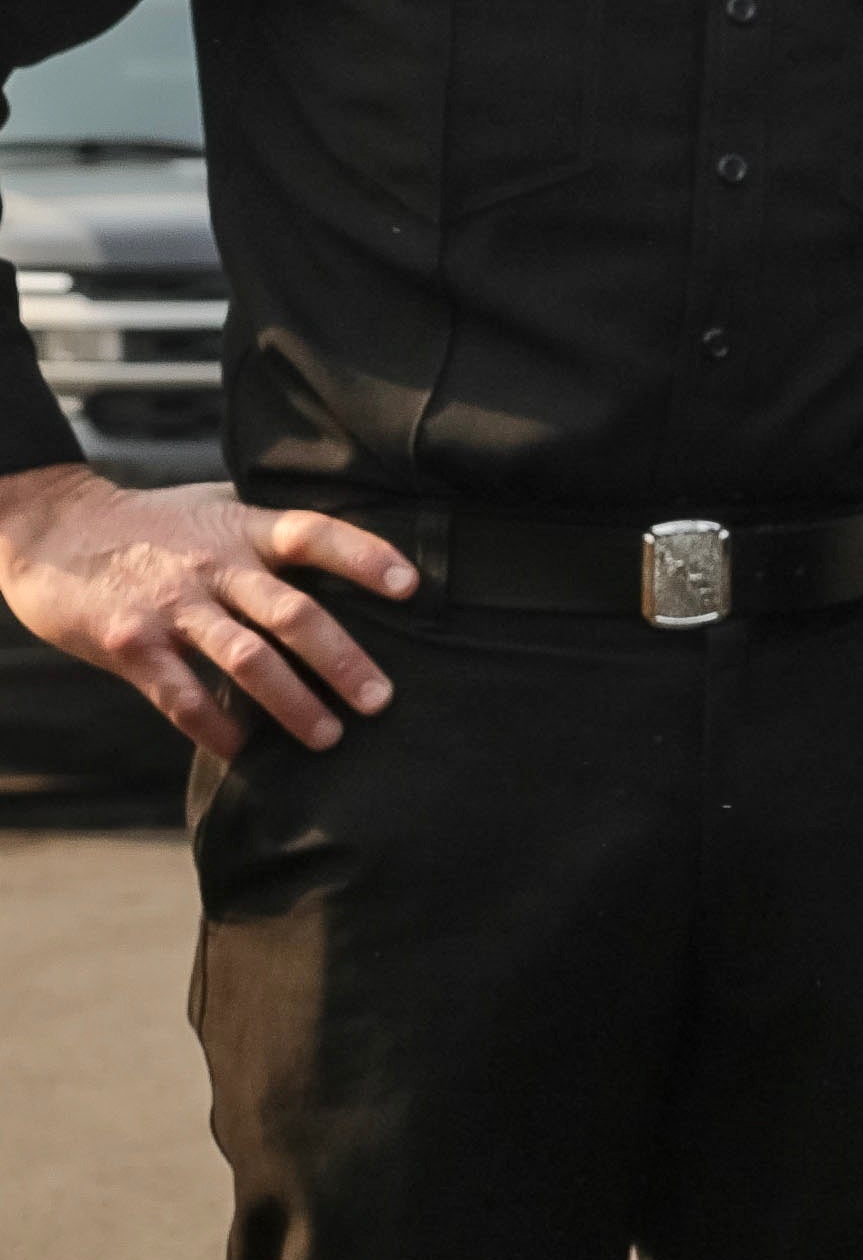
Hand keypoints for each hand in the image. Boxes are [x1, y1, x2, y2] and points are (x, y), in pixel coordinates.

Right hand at [0, 460, 412, 756]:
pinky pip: (182, 695)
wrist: (54, 529)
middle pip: (293, 613)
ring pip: (246, 660)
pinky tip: (243, 749)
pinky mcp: (130, 644)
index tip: (411, 585)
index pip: (316, 534)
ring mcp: (172, 606)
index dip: (366, 556)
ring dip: (292, 703)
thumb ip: (269, 533)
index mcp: (243, 530)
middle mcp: (214, 566)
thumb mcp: (217, 510)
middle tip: (381, 700)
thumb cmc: (152, 524)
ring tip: (329, 736)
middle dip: (342, 661)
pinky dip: (215, 727)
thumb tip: (349, 555)